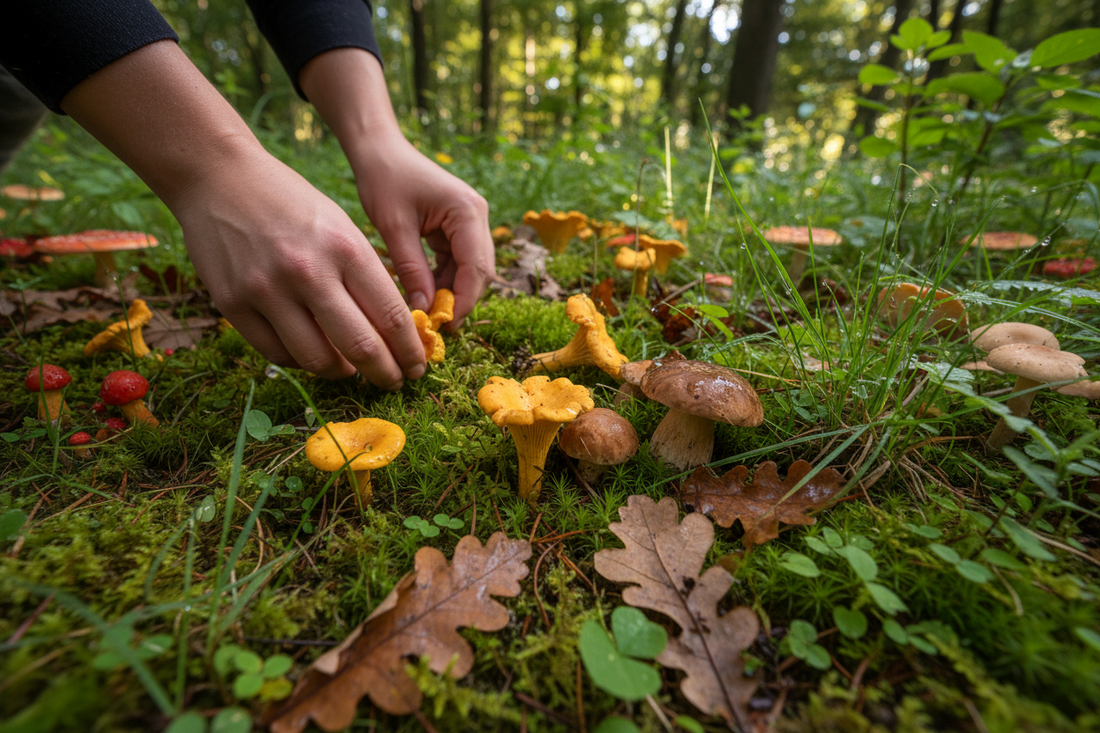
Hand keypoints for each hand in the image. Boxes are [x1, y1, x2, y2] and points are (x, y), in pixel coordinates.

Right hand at [61, 41, 424, 386]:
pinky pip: (277, 353)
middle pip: (361, 346)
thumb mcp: (340, 226)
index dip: (410, 350)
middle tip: (395, 382)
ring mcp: (267, 290)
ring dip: (342, 373)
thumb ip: (363, 276)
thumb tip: (390, 332)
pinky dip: (302, 361)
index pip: (392, 316)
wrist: (219, 177)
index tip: (417, 365)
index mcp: (345, 248)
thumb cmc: (290, 202)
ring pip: (318, 360)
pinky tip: (313, 354)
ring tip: (351, 369)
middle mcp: (308, 272)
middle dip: (386, 373)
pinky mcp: (233, 304)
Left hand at [351, 136, 493, 325]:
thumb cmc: (384, 180)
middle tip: (435, 326)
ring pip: (470, 270)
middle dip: (460, 300)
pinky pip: (457, 262)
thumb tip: (424, 310)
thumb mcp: (394, 227)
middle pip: (480, 271)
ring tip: (426, 313)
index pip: (476, 267)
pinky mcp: (458, 228)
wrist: (380, 151)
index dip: (463, 301)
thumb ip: (412, 269)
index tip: (444, 326)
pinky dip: (443, 280)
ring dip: (451, 292)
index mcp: (468, 211)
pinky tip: (423, 294)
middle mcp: (477, 216)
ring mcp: (470, 222)